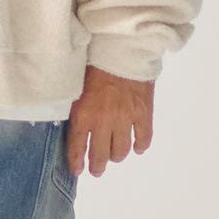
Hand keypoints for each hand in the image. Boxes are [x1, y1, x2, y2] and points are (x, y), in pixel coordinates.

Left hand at [65, 64, 154, 179]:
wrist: (122, 48)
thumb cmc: (94, 62)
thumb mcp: (76, 86)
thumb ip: (76, 108)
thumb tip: (74, 124)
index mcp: (84, 115)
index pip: (78, 147)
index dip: (77, 162)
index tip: (78, 170)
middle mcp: (104, 122)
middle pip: (101, 155)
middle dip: (97, 165)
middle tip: (96, 169)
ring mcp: (126, 119)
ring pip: (122, 151)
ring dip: (117, 156)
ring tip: (114, 156)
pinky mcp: (143, 113)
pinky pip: (144, 138)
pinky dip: (140, 146)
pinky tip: (137, 147)